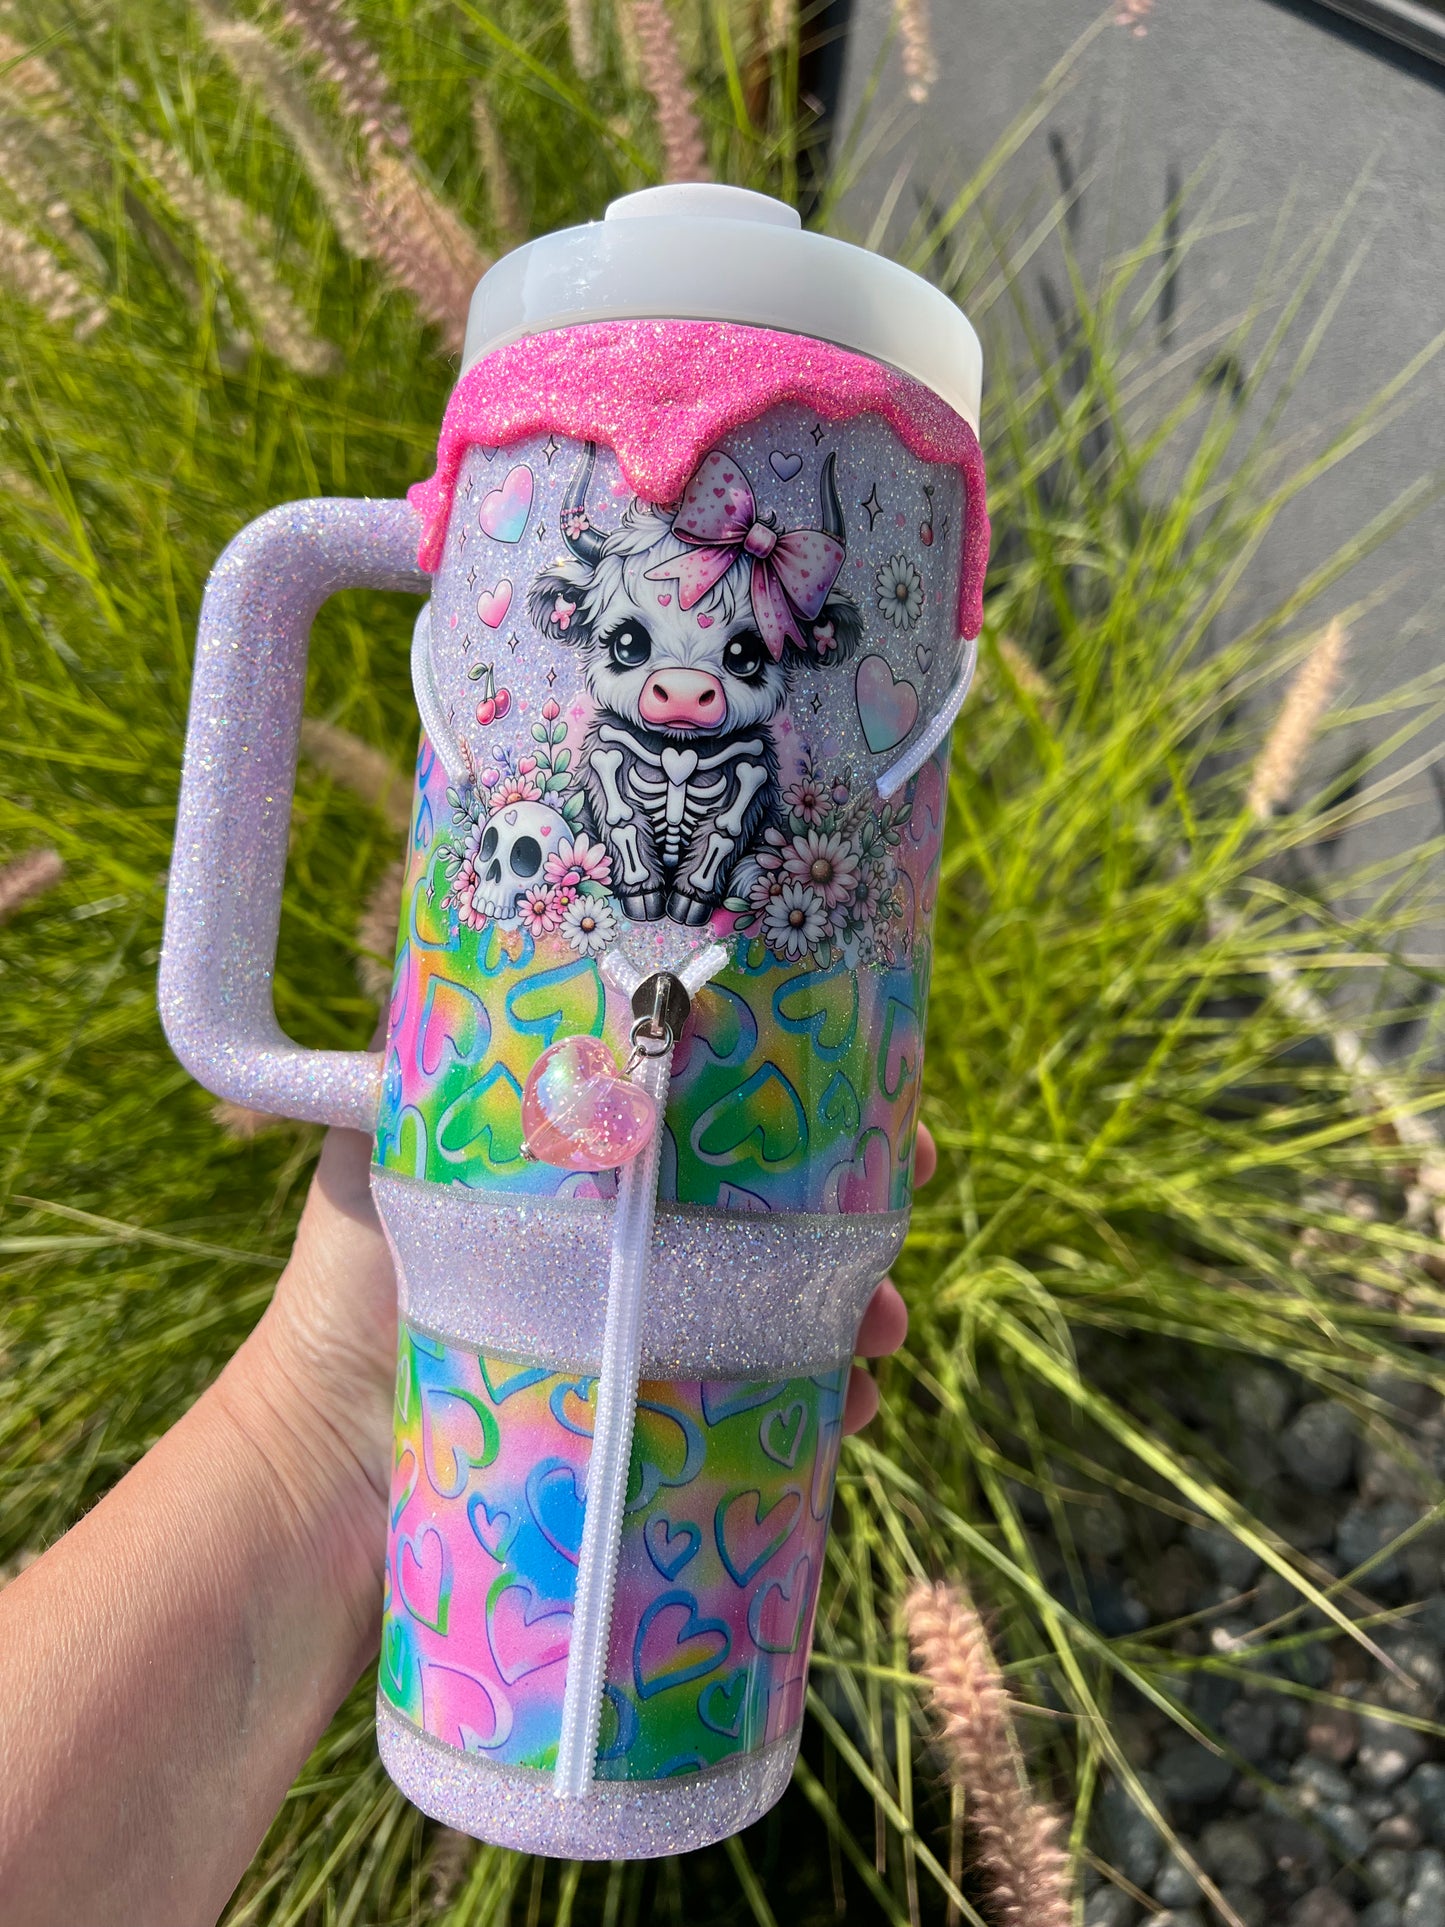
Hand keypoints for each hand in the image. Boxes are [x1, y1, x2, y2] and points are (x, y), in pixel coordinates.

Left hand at [260, 1116, 933, 1497]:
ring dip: (848, 1311)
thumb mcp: (386, 1158)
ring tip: (878, 1328)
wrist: (313, 1491)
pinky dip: (815, 1409)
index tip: (872, 1094)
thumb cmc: (341, 1306)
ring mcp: (647, 1352)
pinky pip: (763, 1418)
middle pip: (770, 1216)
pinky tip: (846, 1409)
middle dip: (850, 1208)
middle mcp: (626, 1260)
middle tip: (903, 1201)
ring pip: (782, 1313)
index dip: (800, 1103)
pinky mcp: (656, 1442)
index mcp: (583, 1182)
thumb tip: (495, 954)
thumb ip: (436, 1071)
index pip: (712, 1122)